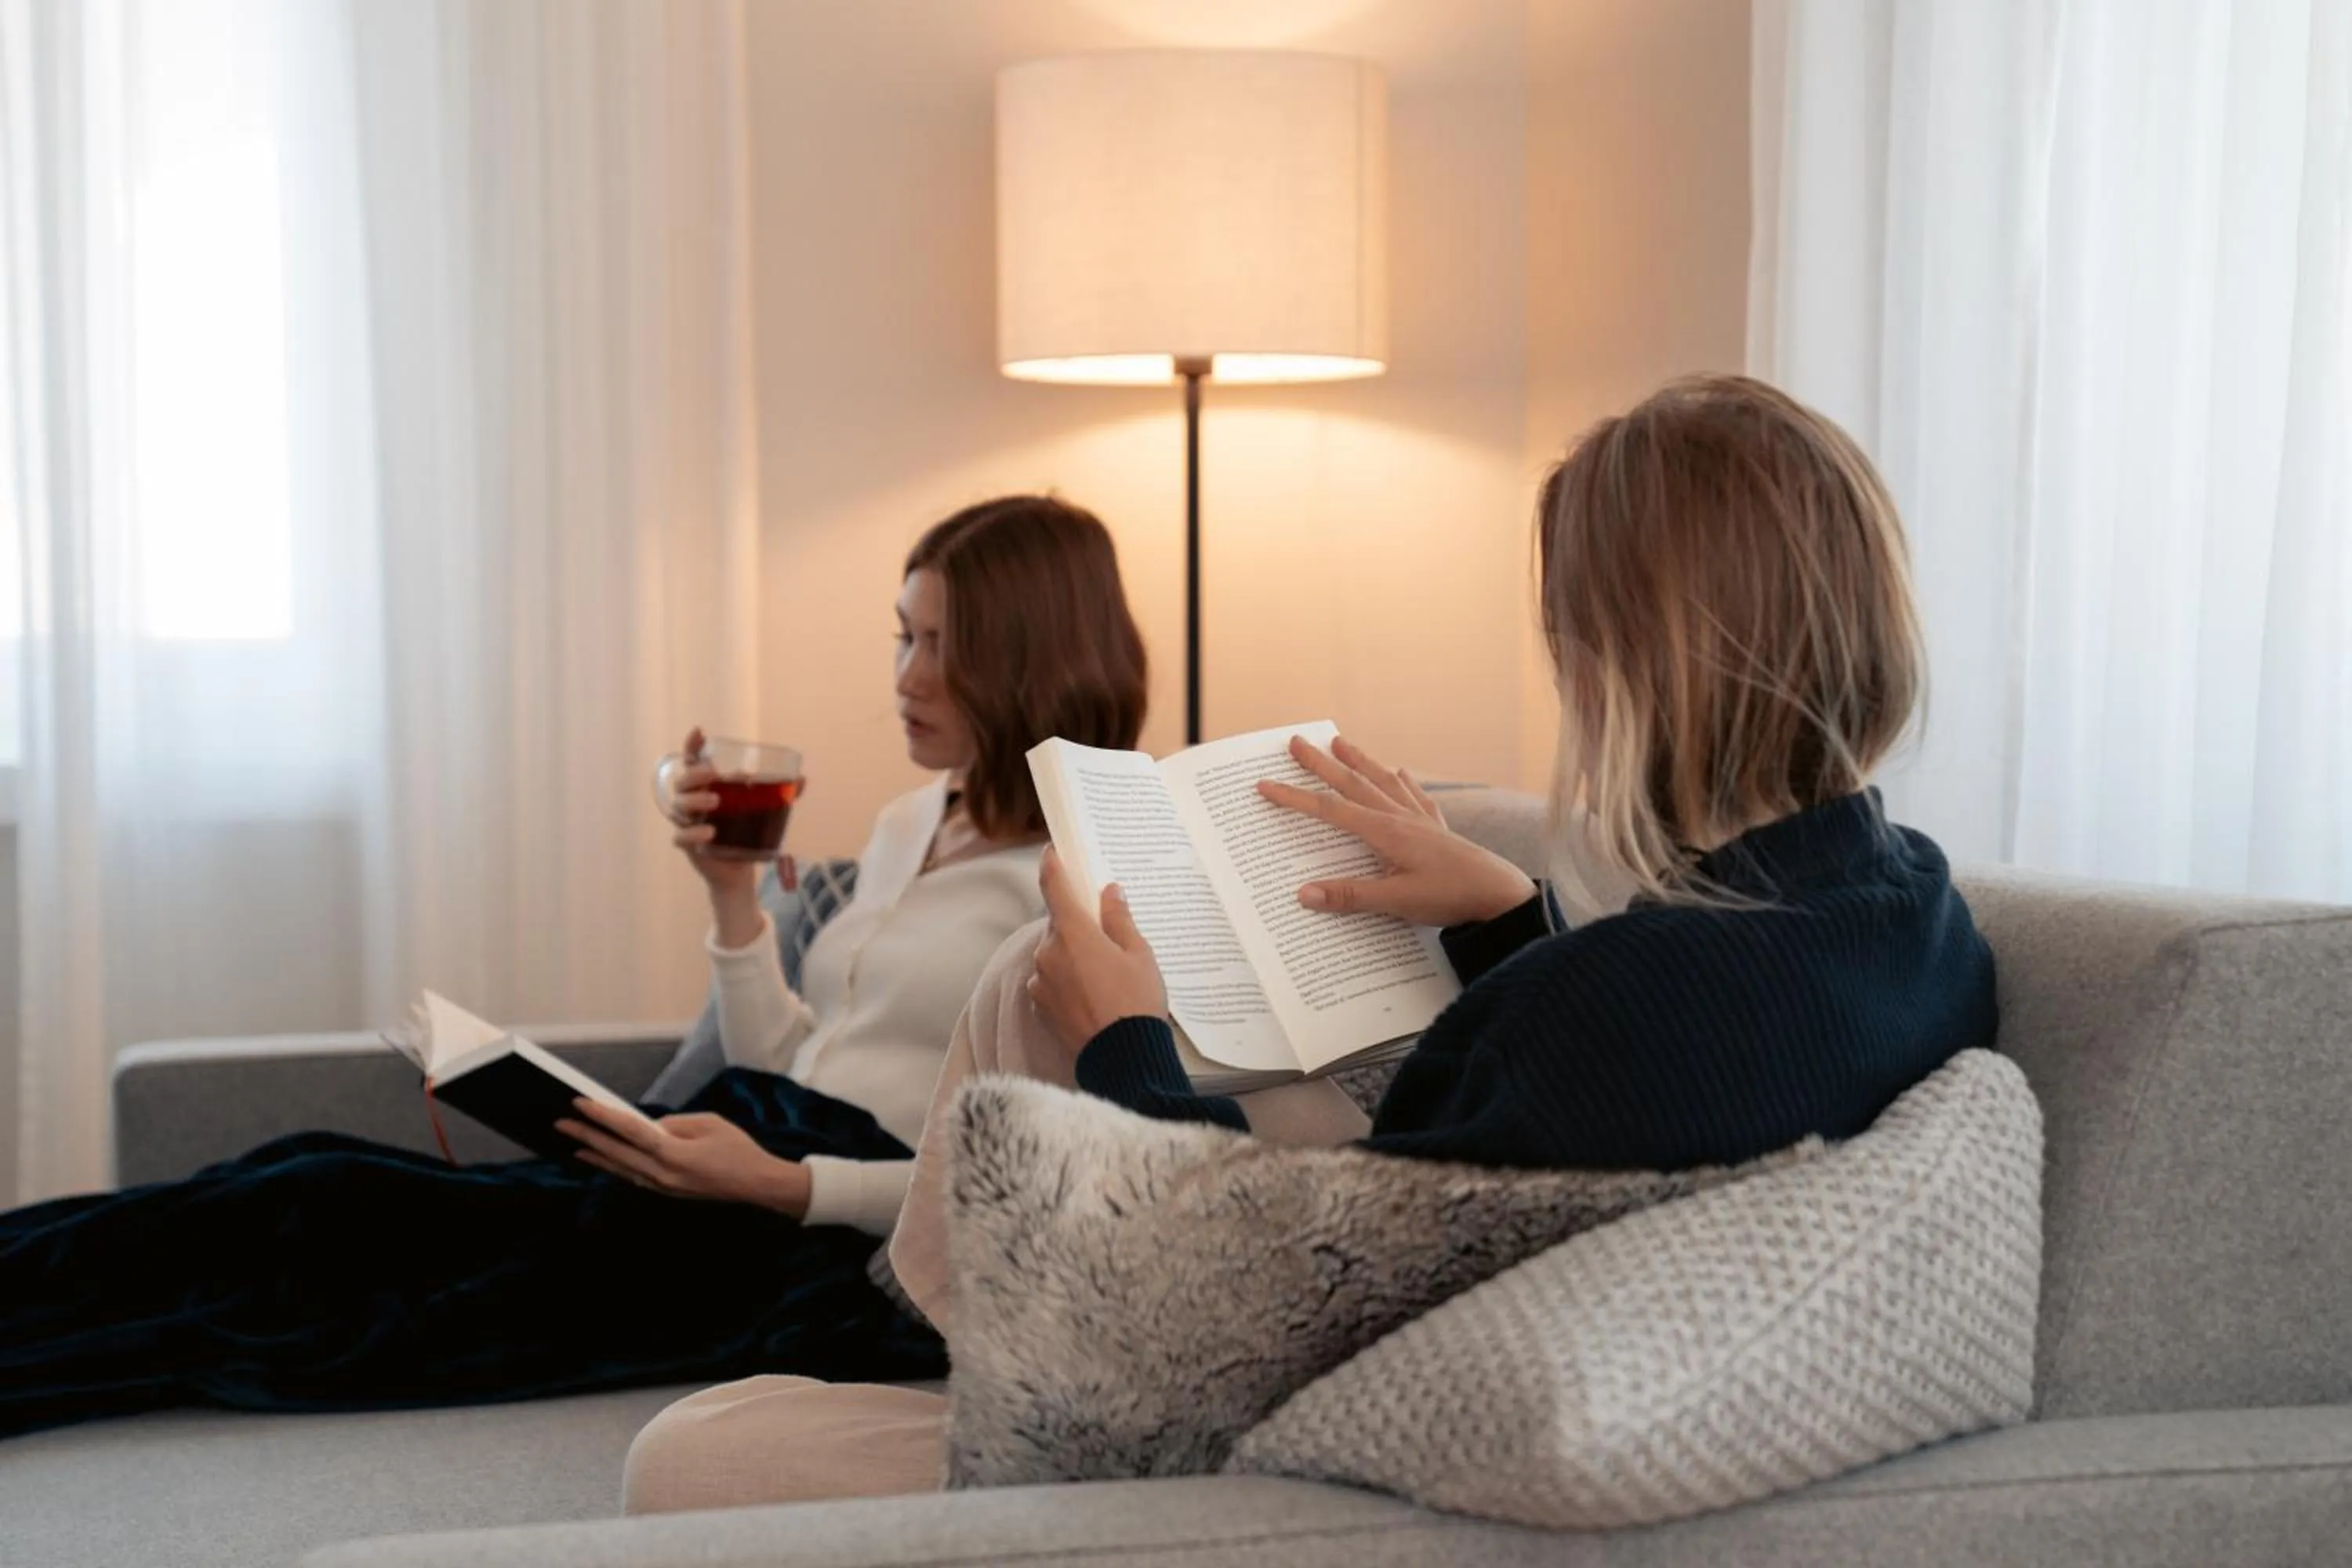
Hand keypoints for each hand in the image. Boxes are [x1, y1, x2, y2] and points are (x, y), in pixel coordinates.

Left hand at [556, 1099, 811, 1217]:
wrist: (757, 1185)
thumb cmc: (738, 1149)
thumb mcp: (708, 1123)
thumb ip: (674, 1124)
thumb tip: (647, 1127)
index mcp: (674, 1154)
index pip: (630, 1131)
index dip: (603, 1116)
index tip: (579, 1103)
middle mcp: (662, 1175)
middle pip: (616, 1153)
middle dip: (586, 1136)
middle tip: (560, 1123)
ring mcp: (662, 1187)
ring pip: (619, 1169)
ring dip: (595, 1154)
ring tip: (572, 1142)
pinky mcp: (666, 1191)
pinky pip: (632, 1177)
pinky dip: (613, 1165)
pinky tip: (601, 1158)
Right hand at [663, 726, 781, 901]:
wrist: (739, 869)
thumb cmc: (746, 832)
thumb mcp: (763, 811)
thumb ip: (781, 795)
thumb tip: (802, 779)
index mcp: (706, 788)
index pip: (693, 763)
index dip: (692, 746)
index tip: (699, 732)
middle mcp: (692, 803)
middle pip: (682, 782)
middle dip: (695, 775)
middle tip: (714, 773)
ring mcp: (687, 823)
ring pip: (679, 806)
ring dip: (695, 801)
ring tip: (715, 803)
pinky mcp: (687, 845)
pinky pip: (680, 837)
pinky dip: (692, 833)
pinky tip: (709, 833)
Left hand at [1026, 845, 1169, 1069]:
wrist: (1122, 1058)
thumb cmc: (1136, 1001)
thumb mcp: (1138, 954)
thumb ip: (1120, 918)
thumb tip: (1110, 892)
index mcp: (1072, 933)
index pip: (1054, 886)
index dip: (1052, 866)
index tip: (1052, 852)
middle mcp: (1047, 953)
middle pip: (1058, 925)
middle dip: (1077, 925)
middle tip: (1105, 934)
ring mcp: (1039, 982)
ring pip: (1054, 955)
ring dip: (1072, 956)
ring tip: (1105, 975)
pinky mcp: (1039, 1007)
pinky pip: (1050, 982)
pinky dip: (1066, 981)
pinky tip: (1092, 995)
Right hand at [1257, 734, 1536, 927]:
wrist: (1500, 895)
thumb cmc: (1451, 897)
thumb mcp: (1396, 903)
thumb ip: (1350, 896)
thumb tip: (1303, 893)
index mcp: (1385, 832)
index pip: (1330, 810)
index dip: (1295, 798)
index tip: (1265, 784)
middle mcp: (1401, 818)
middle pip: (1353, 785)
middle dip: (1321, 764)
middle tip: (1296, 742)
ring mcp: (1421, 820)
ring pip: (1382, 782)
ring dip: (1359, 762)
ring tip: (1340, 741)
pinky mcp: (1439, 828)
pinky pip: (1415, 796)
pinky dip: (1403, 782)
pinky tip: (1399, 772)